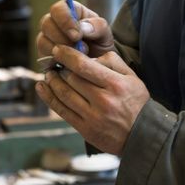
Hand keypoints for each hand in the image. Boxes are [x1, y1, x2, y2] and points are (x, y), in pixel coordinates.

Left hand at [35, 45, 149, 155]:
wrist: (143, 135)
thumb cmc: (137, 102)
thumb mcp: (132, 77)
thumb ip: (113, 62)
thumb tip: (90, 57)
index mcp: (114, 85)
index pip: (83, 66)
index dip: (67, 55)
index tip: (58, 49)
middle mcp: (103, 100)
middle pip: (72, 79)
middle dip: (59, 68)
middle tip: (53, 61)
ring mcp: (92, 117)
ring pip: (65, 95)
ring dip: (52, 82)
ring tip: (48, 74)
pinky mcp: (85, 129)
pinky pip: (62, 112)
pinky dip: (49, 98)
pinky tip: (41, 88)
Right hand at [36, 0, 114, 57]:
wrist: (97, 64)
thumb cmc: (100, 43)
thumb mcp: (105, 33)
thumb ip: (97, 26)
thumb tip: (82, 27)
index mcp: (69, 11)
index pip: (58, 9)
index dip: (65, 21)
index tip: (77, 36)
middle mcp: (54, 22)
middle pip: (46, 24)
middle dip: (63, 39)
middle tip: (81, 49)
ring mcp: (46, 38)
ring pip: (42, 41)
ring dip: (60, 51)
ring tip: (78, 57)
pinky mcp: (44, 54)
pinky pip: (43, 57)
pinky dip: (56, 61)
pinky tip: (69, 64)